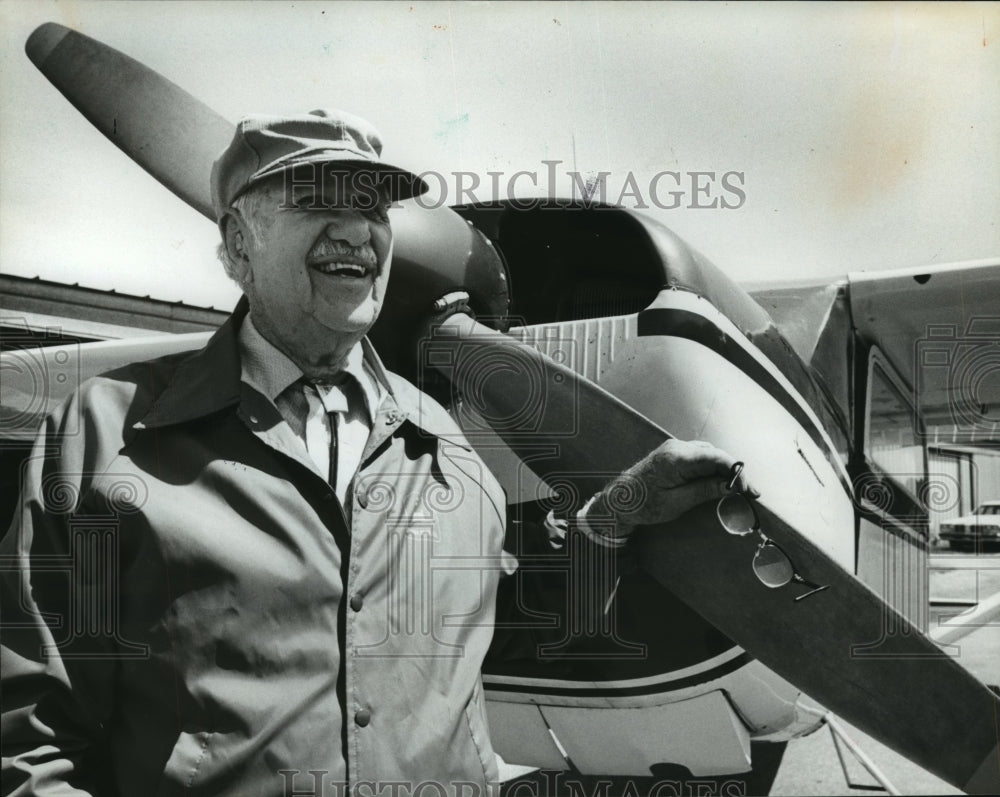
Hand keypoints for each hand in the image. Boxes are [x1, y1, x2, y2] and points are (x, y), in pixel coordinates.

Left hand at [585, 439, 757, 535]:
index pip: (715, 457)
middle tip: (751, 492)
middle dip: (734, 472)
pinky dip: (713, 468)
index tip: (748, 488)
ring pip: (709, 454)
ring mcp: (674, 448)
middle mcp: (676, 447)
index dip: (736, 471)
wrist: (619, 500)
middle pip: (715, 454)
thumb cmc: (643, 504)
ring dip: (725, 470)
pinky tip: (721, 481)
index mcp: (676, 458)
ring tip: (740, 488)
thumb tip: (730, 486)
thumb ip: (704, 490)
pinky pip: (700, 457)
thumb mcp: (677, 503)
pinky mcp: (674, 454)